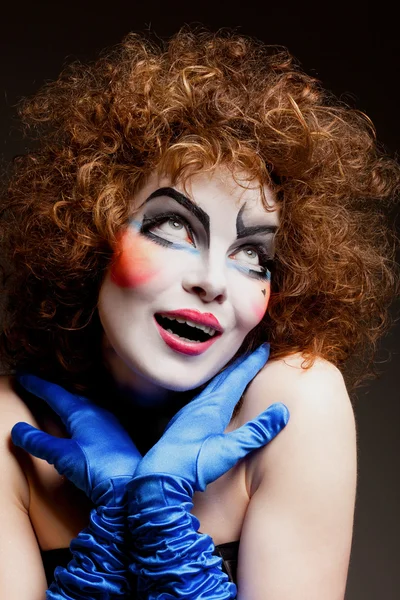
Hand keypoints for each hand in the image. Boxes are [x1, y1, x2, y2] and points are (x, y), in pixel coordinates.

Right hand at [11, 375, 140, 503]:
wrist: (130, 486)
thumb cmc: (96, 467)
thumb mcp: (62, 456)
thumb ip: (39, 442)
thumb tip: (18, 430)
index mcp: (82, 412)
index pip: (55, 394)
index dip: (37, 385)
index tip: (24, 377)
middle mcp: (98, 412)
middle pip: (71, 397)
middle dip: (54, 393)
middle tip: (39, 389)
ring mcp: (110, 424)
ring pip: (85, 408)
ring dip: (69, 405)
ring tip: (58, 405)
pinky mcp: (117, 437)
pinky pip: (94, 419)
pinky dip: (81, 418)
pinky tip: (81, 427)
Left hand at [134, 344, 288, 491]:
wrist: (158, 478)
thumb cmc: (193, 464)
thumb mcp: (230, 450)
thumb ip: (257, 432)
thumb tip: (282, 411)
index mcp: (213, 406)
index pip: (237, 377)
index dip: (252, 362)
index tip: (264, 347)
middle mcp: (200, 404)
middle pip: (224, 377)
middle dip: (241, 364)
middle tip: (255, 352)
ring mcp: (189, 412)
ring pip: (212, 386)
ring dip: (226, 375)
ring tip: (236, 370)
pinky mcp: (182, 422)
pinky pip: (203, 396)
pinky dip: (214, 389)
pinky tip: (213, 398)